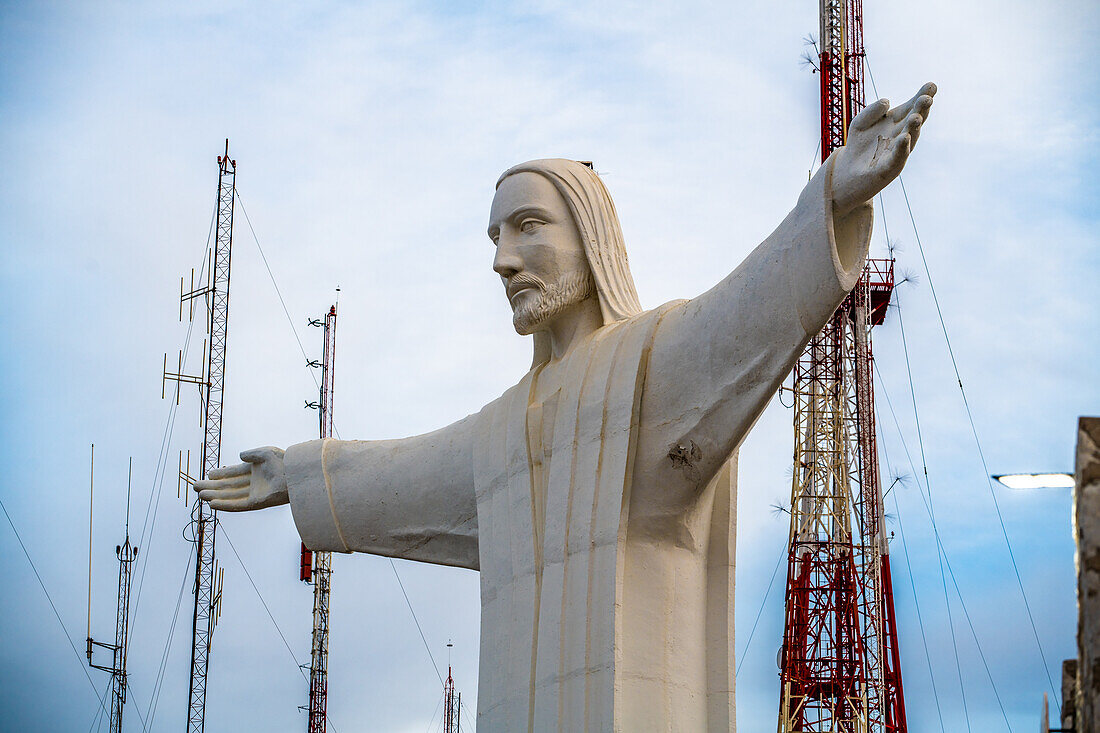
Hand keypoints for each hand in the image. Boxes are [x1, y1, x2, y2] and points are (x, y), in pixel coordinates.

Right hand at [193, 446, 288, 510]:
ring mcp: (254, 493)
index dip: (220, 474)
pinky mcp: (257, 503)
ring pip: (230, 496)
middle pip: (228, 486)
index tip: (208, 475)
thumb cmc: (285, 460)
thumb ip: (251, 454)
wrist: (296, 473)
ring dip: (215, 497)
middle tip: (195, 486)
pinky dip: (225, 505)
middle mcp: (252, 483)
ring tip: (200, 495)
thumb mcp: (265, 453)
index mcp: (254, 470)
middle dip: (212, 487)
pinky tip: (212, 504)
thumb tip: (239, 456)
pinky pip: (238, 505)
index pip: (233, 473)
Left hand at [832, 82, 936, 216]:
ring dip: (913, 128)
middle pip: (914, 120)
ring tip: (916, 116)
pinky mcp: (890, 168)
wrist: (849, 172)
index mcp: (897, 121)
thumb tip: (887, 102)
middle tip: (927, 98)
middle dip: (921, 110)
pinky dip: (901, 148)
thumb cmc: (859, 144)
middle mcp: (902, 135)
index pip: (912, 106)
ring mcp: (898, 151)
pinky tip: (904, 138)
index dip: (922, 96)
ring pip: (909, 138)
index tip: (931, 85)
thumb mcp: (859, 123)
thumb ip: (871, 111)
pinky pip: (898, 157)